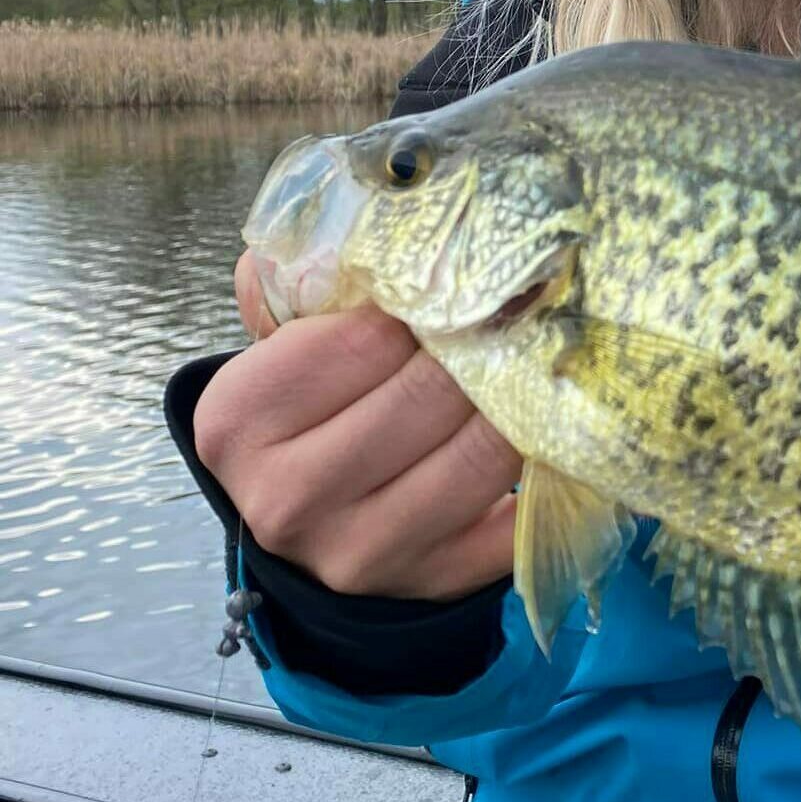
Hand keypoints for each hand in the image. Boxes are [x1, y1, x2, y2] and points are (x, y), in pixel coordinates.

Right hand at [192, 249, 521, 600]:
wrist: (308, 527)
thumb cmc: (305, 413)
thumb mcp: (282, 346)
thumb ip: (303, 280)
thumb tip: (360, 217)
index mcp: (243, 420)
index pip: (366, 338)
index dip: (432, 298)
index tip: (476, 271)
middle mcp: (292, 497)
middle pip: (430, 394)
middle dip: (489, 341)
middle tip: (532, 301)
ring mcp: (364, 552)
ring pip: (483, 452)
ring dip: (527, 397)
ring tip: (549, 353)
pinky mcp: (431, 585)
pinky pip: (518, 516)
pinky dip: (547, 465)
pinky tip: (556, 424)